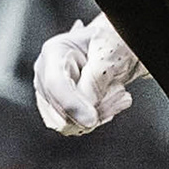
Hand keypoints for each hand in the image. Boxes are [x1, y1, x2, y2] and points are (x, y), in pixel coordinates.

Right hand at [32, 15, 143, 135]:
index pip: (54, 84)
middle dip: (95, 107)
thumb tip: (85, 112)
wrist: (119, 47)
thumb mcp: (108, 53)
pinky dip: (100, 117)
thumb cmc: (112, 41)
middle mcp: (47, 73)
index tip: (92, 118)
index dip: (72, 104)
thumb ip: (95, 80)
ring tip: (119, 93)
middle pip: (59, 109)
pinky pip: (76, 126)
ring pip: (68, 123)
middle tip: (120, 93)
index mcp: (53, 52)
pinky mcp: (61, 108)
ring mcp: (52, 92)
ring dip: (101, 112)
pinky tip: (111, 101)